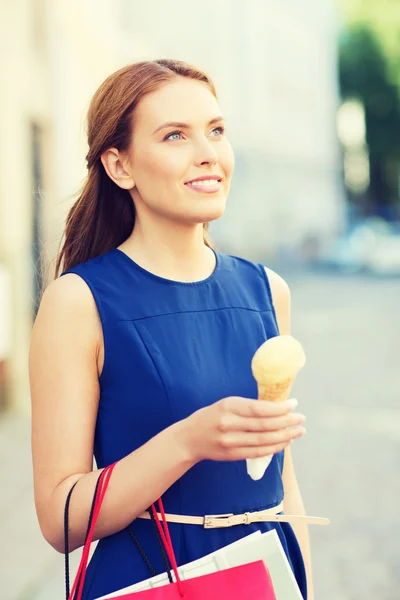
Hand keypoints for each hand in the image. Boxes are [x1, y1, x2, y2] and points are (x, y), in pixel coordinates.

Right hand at [184, 396, 305, 462]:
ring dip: (285, 436)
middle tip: (301, 419)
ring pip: (264, 440)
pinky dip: (274, 447)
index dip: (279, 408)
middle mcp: (229, 424)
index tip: (294, 404)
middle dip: (287, 422)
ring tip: (298, 431)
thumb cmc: (211, 417)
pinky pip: (258, 452)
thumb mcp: (226, 404)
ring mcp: (230, 442)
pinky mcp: (232, 455)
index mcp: (228, 406)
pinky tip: (285, 442)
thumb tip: (277, 407)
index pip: (259, 408)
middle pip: (264, 425)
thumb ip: (248, 406)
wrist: (189, 438)